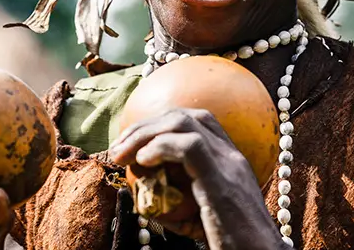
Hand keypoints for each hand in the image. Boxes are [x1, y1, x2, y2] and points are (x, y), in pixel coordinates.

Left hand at [109, 108, 283, 249]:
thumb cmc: (234, 246)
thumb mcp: (207, 218)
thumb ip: (184, 203)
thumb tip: (148, 201)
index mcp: (230, 161)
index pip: (197, 121)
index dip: (161, 123)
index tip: (135, 141)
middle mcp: (231, 156)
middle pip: (185, 115)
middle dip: (145, 125)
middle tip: (119, 147)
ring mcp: (228, 164)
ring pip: (183, 122)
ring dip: (145, 133)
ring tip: (123, 153)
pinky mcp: (221, 180)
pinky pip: (187, 147)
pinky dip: (159, 147)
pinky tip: (142, 161)